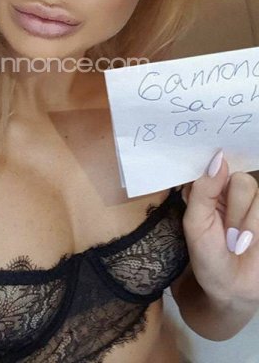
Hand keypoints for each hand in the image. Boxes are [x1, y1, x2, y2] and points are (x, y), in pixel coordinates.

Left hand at [182, 149, 258, 305]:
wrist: (231, 288)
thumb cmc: (208, 255)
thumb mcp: (195, 223)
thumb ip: (203, 190)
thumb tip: (218, 159)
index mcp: (214, 188)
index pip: (220, 166)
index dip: (220, 172)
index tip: (216, 190)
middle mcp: (237, 193)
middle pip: (243, 182)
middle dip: (234, 209)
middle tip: (226, 231)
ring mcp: (256, 207)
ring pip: (257, 199)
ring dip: (246, 225)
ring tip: (237, 242)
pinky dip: (256, 232)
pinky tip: (251, 245)